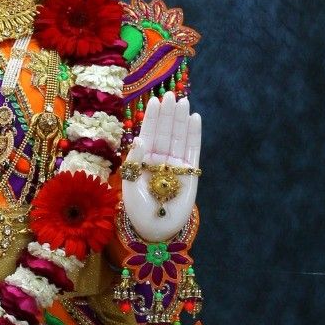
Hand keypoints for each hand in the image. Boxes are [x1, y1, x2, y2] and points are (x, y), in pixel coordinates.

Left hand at [122, 93, 201, 242]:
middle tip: (171, 95)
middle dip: (168, 114)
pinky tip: (194, 118)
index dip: (152, 118)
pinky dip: (194, 134)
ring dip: (181, 120)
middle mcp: (160, 160)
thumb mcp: (130, 184)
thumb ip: (134, 162)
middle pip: (165, 132)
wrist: (156, 229)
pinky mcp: (190, 172)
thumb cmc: (138, 210)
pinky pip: (193, 150)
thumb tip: (140, 139)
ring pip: (179, 137)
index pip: (148, 135)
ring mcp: (176, 165)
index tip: (154, 101)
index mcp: (143, 161)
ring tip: (183, 102)